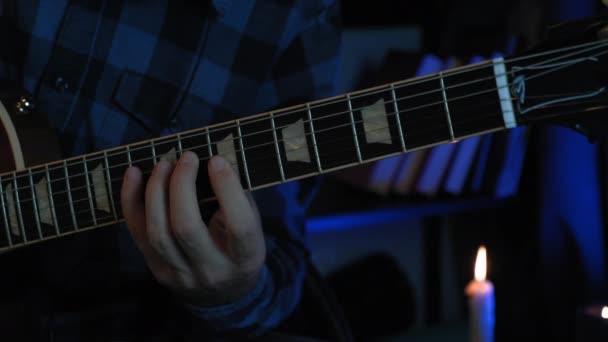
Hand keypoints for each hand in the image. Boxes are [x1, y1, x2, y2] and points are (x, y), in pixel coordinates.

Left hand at [120, 151, 265, 305]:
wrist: (224, 293)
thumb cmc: (238, 246)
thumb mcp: (252, 225)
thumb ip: (237, 197)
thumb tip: (214, 159)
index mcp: (246, 257)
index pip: (239, 225)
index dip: (227, 189)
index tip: (216, 160)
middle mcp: (213, 270)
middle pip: (187, 228)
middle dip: (182, 186)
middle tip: (186, 157)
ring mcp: (182, 274)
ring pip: (159, 233)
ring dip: (156, 191)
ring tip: (163, 164)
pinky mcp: (158, 270)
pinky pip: (137, 234)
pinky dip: (131, 201)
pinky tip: (134, 174)